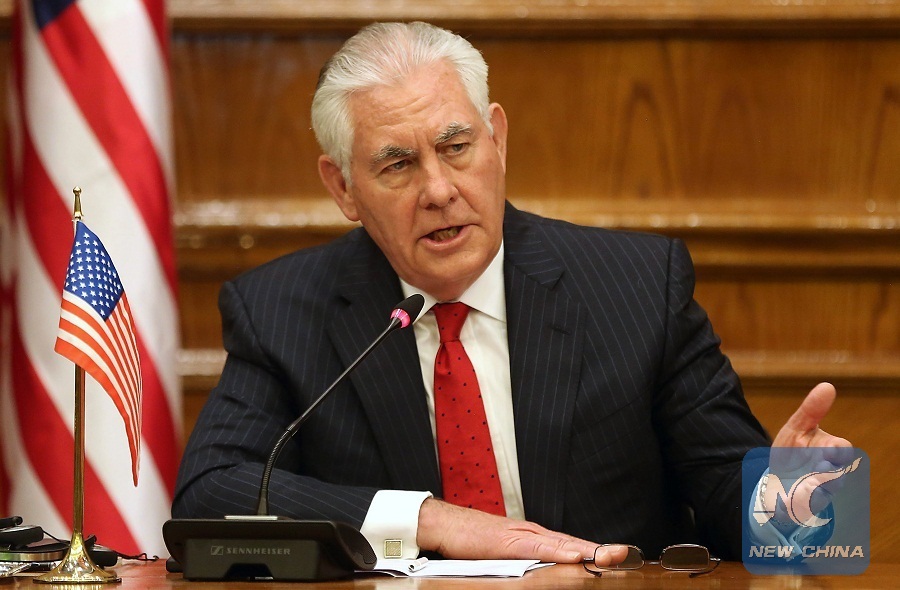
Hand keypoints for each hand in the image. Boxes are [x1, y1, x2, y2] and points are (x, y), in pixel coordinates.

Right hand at [416, 498, 628, 564]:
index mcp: (533, 539)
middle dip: (600, 549)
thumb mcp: (504, 554)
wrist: (445, 524)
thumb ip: (525, 562)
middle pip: (572, 542)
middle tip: (625, 553)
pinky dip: (558, 551)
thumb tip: (544, 573)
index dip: (595, 551)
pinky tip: (574, 555)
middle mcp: (532, 533)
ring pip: (561, 543)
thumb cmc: (470, 541)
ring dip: (587, 549)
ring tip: (610, 554)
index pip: (570, 546)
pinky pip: (538, 547)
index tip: (617, 556)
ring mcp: (522, 535)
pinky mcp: (508, 541)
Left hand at [767, 383, 855, 520]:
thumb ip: (812, 410)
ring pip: (821, 496)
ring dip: (812, 491)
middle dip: (829, 474)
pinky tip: (783, 502)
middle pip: (837, 476)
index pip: (843, 450)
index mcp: (829, 453)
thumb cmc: (793, 451)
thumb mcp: (798, 428)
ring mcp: (815, 493)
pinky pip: (799, 510)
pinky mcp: (800, 507)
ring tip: (803, 486)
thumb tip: (828, 386)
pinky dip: (792, 505)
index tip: (825, 448)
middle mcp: (828, 475)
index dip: (836, 450)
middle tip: (819, 468)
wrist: (774, 478)